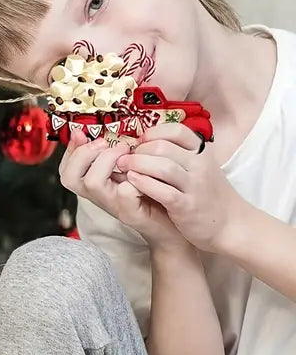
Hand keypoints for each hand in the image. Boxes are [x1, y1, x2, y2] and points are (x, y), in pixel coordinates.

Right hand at [59, 130, 186, 248]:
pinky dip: (136, 177)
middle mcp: (98, 196)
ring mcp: (112, 205)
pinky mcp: (130, 212)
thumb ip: (109, 154)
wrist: (172, 223)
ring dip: (109, 160)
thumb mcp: (124, 170)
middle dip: (86, 153)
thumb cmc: (149, 192)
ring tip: (128, 154)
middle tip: (107, 144)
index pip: (66, 170)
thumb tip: (88, 130)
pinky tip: (147, 172)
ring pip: (93, 182)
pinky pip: (125, 191)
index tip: (82, 133)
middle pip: (70, 177)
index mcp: (94, 185)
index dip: (71, 150)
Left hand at [115, 123, 242, 252]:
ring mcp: (195, 185)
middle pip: (162, 147)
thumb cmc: (208, 192)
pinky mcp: (187, 206)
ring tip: (124, 168)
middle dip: (138, 151)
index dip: (152, 133)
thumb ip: (179, 152)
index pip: (175, 130)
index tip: (140, 142)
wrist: (231, 224)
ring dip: (137, 165)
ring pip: (161, 167)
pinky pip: (163, 191)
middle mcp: (200, 165)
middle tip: (124, 158)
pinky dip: (144, 184)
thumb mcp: (199, 165)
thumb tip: (145, 140)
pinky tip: (133, 181)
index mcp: (201, 152)